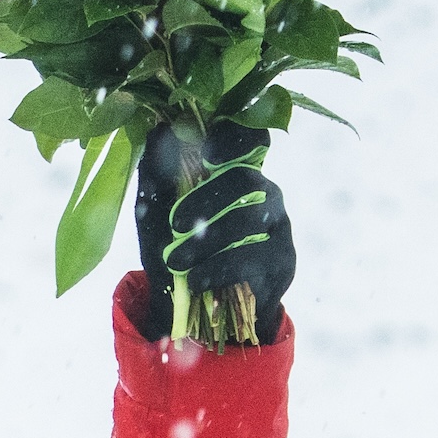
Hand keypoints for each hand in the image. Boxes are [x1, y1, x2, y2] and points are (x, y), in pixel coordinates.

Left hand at [130, 120, 292, 340]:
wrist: (191, 309)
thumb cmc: (174, 248)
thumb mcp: (154, 212)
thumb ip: (156, 173)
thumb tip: (162, 128)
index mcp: (233, 171)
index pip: (249, 138)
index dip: (234, 138)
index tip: (209, 155)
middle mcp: (263, 192)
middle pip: (245, 180)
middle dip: (206, 200)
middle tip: (175, 224)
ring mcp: (278, 226)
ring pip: (249, 220)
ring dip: (206, 242)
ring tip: (176, 261)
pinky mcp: (283, 261)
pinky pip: (254, 259)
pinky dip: (218, 269)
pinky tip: (196, 280)